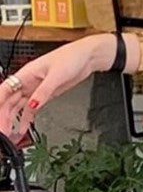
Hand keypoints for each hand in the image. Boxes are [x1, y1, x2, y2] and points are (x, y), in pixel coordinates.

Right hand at [0, 34, 115, 142]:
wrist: (85, 58)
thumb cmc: (70, 58)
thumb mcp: (56, 76)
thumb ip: (43, 91)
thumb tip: (33, 104)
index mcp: (26, 73)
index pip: (5, 89)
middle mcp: (28, 82)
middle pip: (9, 101)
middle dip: (4, 116)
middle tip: (3, 131)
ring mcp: (35, 88)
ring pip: (18, 106)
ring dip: (12, 119)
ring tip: (9, 133)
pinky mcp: (45, 94)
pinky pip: (31, 108)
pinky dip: (26, 119)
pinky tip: (23, 128)